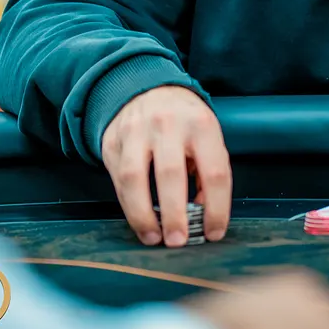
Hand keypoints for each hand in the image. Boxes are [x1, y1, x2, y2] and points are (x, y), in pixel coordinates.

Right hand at [101, 86, 231, 246]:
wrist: (145, 87)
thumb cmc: (183, 120)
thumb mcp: (205, 135)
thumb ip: (206, 171)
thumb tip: (202, 213)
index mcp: (201, 124)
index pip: (214, 172)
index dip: (216, 208)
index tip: (214, 232)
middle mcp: (168, 125)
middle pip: (171, 175)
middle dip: (175, 214)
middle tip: (178, 241)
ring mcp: (136, 131)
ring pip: (134, 178)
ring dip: (143, 215)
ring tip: (154, 237)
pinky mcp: (112, 140)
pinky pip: (118, 179)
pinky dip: (128, 205)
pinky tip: (139, 220)